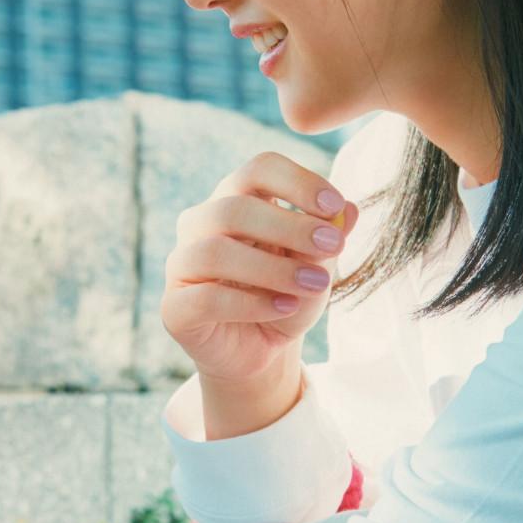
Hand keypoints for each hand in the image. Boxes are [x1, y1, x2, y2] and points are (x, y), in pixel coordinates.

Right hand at [160, 150, 357, 386]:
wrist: (262, 352)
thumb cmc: (287, 298)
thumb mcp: (318, 269)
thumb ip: (328, 241)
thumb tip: (348, 210)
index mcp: (236, 201)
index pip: (258, 169)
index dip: (297, 181)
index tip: (334, 205)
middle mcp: (200, 225)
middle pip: (233, 207)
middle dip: (289, 226)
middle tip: (334, 246)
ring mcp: (181, 265)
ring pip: (214, 250)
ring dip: (273, 268)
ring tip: (315, 285)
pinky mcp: (174, 307)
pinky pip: (206, 298)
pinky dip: (252, 304)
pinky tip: (285, 308)